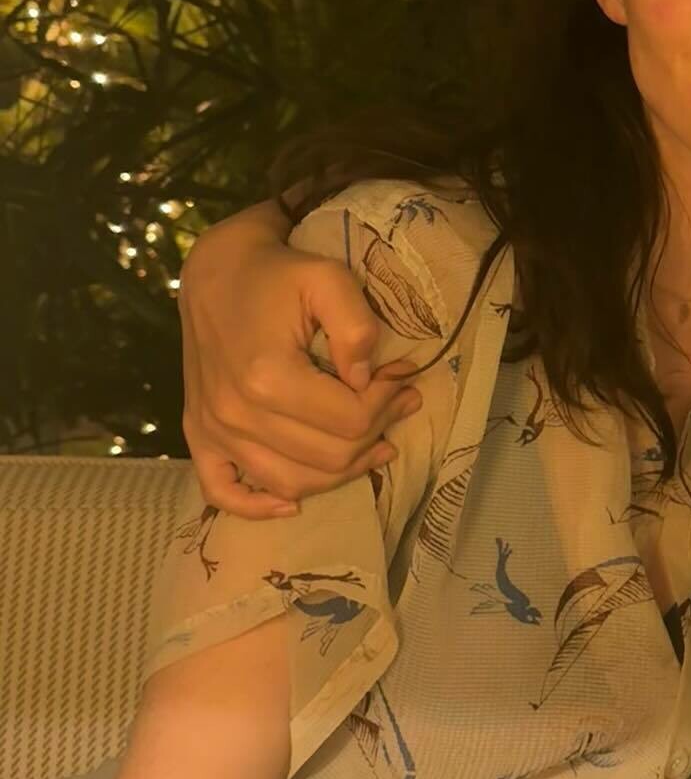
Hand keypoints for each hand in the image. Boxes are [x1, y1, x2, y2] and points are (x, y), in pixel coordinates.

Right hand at [179, 202, 423, 516]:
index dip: (387, 402)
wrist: (217, 271)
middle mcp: (236, 414)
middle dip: (377, 431)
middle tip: (399, 401)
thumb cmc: (278, 273)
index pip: (351, 421)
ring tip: (375, 440)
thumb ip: (357, 328)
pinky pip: (223, 493)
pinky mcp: (199, 435)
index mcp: (268, 377)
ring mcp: (213, 431)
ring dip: (342, 470)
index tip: (402, 376)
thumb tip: (368, 381)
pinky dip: (259, 507)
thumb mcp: (329, 278)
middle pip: (329, 457)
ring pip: (293, 483)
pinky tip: (293, 503)